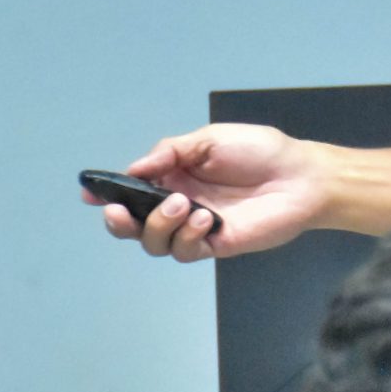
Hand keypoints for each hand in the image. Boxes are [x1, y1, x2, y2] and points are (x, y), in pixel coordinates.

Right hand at [80, 123, 331, 262]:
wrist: (301, 177)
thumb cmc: (260, 152)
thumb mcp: (209, 139)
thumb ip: (169, 153)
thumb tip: (132, 169)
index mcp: (174, 177)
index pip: (132, 190)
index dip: (107, 193)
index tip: (90, 193)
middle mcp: (179, 204)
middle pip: (134, 225)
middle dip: (119, 221)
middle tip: (118, 212)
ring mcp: (195, 228)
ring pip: (155, 243)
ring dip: (159, 225)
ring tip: (184, 204)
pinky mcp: (215, 245)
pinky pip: (186, 251)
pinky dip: (187, 236)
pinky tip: (206, 218)